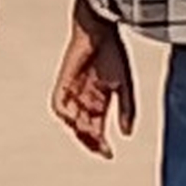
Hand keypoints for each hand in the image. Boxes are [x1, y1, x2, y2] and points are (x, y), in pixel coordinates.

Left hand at [49, 4, 132, 155]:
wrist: (99, 31)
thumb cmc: (113, 53)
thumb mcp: (124, 86)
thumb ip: (126, 110)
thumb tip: (126, 135)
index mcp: (99, 101)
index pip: (96, 129)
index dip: (101, 144)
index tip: (110, 154)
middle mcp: (83, 100)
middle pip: (82, 129)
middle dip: (90, 142)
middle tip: (101, 150)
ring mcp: (71, 92)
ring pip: (71, 120)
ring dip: (80, 130)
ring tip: (93, 136)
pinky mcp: (62, 84)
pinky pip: (59, 105)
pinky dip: (67, 115)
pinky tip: (76, 121)